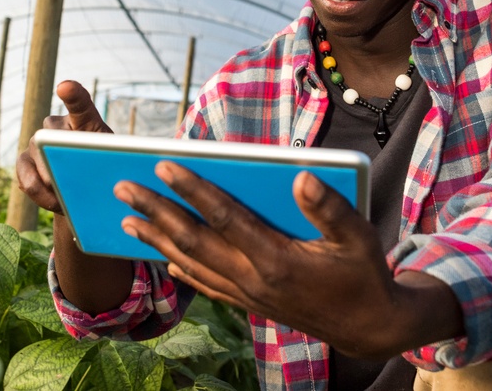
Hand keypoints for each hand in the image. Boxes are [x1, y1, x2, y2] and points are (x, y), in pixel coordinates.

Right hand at [16, 80, 111, 212]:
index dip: (73, 94)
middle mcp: (56, 125)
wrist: (86, 187)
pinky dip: (40, 195)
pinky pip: (25, 179)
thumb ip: (104, 158)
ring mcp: (36, 142)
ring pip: (36, 159)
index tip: (65, 87)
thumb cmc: (105, 167)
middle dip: (58, 159)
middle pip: (52, 135)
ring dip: (50, 184)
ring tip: (65, 200)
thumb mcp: (113, 161)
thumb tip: (89, 169)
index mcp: (85, 120)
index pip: (80, 103)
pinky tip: (54, 202)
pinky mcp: (23, 162)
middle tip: (69, 180)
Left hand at [113, 161, 462, 358]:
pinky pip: (205, 285)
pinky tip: (166, 259)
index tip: (163, 165)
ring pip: (191, 264)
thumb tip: (301, 175)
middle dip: (156, 211)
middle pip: (193, 240)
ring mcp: (248, 294)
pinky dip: (180, 269)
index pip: (224, 217)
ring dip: (157, 240)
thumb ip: (329, 208)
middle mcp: (253, 279)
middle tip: (123, 188)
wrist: (369, 327)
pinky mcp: (250, 303)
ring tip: (127, 221)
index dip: (192, 189)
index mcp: (276, 259)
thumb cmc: (364, 275)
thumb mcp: (359, 237)